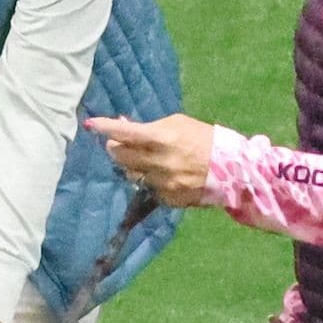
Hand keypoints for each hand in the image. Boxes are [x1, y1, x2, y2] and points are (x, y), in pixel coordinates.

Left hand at [85, 113, 217, 207]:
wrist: (232, 168)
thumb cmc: (203, 139)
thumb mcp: (179, 124)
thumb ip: (150, 127)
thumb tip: (123, 126)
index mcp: (163, 138)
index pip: (126, 133)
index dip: (106, 128)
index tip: (91, 124)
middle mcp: (159, 162)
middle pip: (120, 156)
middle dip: (115, 147)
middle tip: (119, 143)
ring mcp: (162, 182)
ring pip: (131, 173)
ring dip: (133, 165)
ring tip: (147, 158)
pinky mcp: (167, 198)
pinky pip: (147, 188)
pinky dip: (149, 180)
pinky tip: (164, 174)